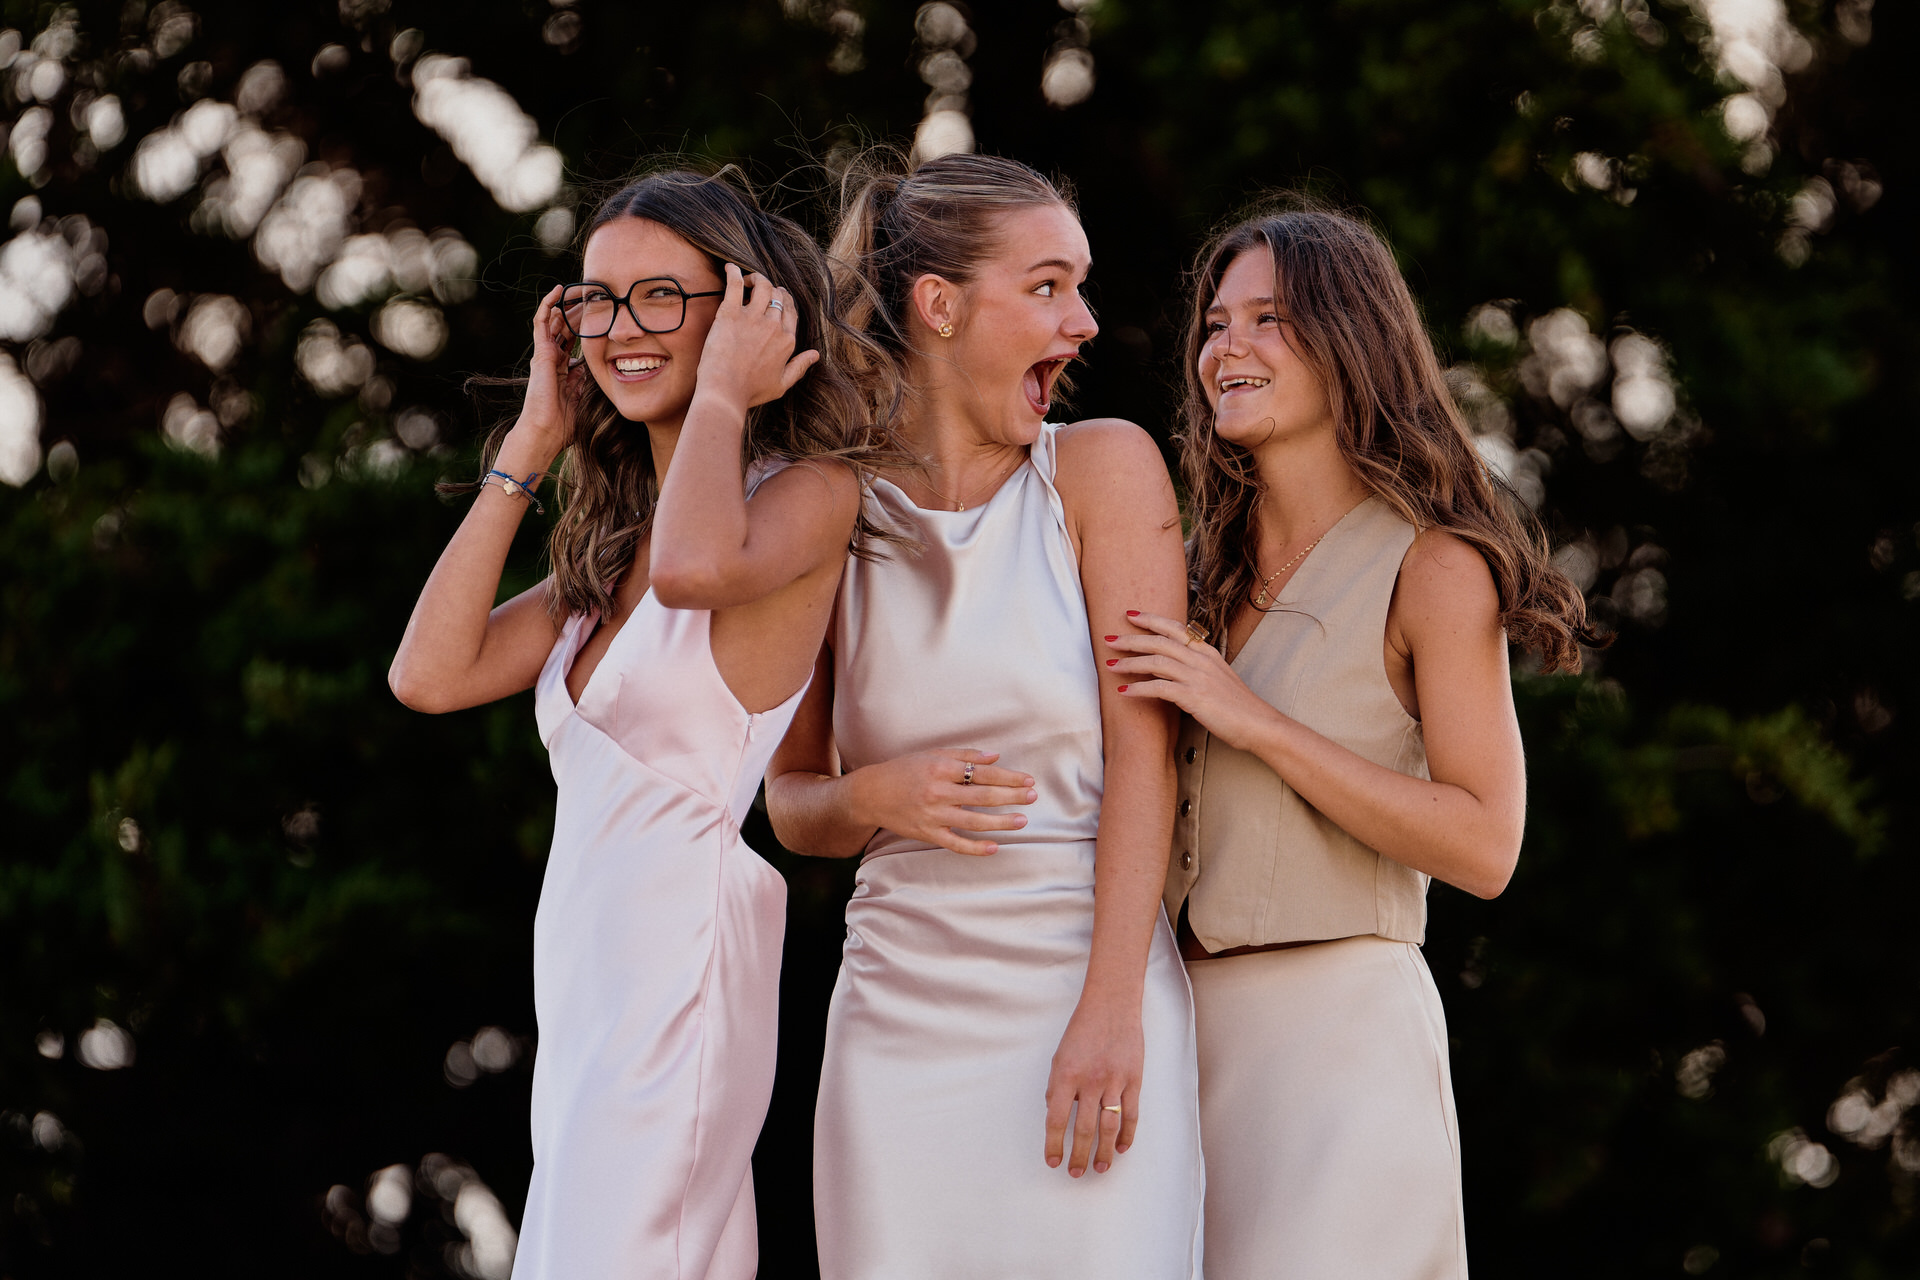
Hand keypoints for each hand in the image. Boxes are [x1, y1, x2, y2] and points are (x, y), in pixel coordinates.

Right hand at [513, 283, 589, 459]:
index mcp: (563, 370)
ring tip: (577, 288)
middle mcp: (552, 360)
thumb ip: (590, 382)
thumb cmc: (564, 424)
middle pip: (565, 328)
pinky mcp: (540, 353)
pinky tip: (559, 291)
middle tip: (591, 296)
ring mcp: (545, 355)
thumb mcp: (584, 398)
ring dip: (566, 304)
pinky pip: (542, 322)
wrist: (546, 432)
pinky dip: (548, 305)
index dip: (585, 326)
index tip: (599, 314)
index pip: (574, 341)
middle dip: (577, 312)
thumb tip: (604, 369)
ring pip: (555, 321)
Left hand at [694, 263, 819, 411]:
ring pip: (763, 287)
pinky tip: (730, 268)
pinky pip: (735, 285)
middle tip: (761, 287)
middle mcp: (774, 326)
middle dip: (772, 289)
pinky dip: (734, 273)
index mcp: (787, 340)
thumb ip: (800, 367)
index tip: (778, 297)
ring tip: (749, 280)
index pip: (790, 311)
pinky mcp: (730, 314)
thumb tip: (816, 355)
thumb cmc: (751, 392)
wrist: (725, 391)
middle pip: (778, 297)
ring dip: (758, 279)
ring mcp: (753, 318)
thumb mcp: (782, 384)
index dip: (785, 301)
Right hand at [844, 749, 1035, 856]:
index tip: (1028, 780)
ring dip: (1001, 822)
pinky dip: (976, 848)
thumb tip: (996, 758)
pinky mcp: (927, 834)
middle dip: (1012, 797)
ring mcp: (933, 815)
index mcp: (941, 768)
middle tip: (1033, 797)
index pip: (983, 773)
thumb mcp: (932, 754)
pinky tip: (995, 847)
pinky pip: (955, 844)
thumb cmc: (904, 770)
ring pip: (974, 822)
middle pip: (984, 796)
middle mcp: (938, 792)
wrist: (871, 794)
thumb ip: (965, 755)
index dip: (1009, 777)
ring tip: (1022, 820)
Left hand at [1044, 992, 1142, 1175]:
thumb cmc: (1082, 1030)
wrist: (1111, 1006)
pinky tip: (1120, 1148)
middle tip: (1075, 1173)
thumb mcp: (1060, 1056)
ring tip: (1099, 1168)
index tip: (1053, 1161)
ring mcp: (1114, 1081)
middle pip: (1083, 1129)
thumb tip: (1054, 1115)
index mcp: (1066, 1074)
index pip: (1055, 1119)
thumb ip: (1057, 1087)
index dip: (1053, 1144)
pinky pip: (1131, 1114)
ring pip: (1108, 1127)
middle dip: (1078, 1155)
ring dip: (1103, 1152)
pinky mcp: (1134, 1080)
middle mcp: (1090, 1080)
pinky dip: (1127, 1135)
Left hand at [1104, 609, 1278, 750]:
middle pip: (1159, 641)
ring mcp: (1197, 677)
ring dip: (1129, 663)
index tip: (1130, 614)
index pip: (1175, 628)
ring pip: (1156, 662)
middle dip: (1131, 639)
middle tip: (1109, 638)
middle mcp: (1201, 660)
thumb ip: (1196, 668)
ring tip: (1110, 665)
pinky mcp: (1194, 697)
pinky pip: (1159, 688)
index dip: (1150, 620)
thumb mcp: (1217, 678)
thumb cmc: (1238, 706)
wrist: (1258, 724)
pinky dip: (1138, 689)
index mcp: (1207, 652)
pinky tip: (1124, 691)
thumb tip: (1171, 667)